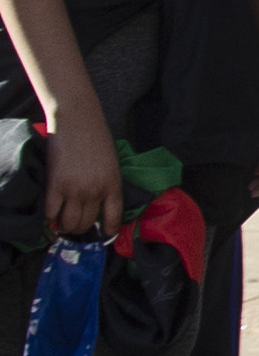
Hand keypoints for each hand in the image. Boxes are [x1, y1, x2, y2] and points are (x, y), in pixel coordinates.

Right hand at [36, 109, 118, 243]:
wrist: (78, 120)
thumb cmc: (96, 137)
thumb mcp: (111, 162)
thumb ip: (105, 182)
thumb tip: (97, 201)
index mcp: (113, 184)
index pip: (114, 218)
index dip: (108, 231)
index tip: (104, 236)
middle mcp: (96, 191)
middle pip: (87, 224)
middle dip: (80, 229)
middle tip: (73, 226)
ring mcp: (75, 190)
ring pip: (69, 223)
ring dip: (63, 227)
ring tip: (61, 223)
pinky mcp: (55, 185)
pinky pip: (50, 213)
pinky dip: (48, 218)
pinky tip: (49, 214)